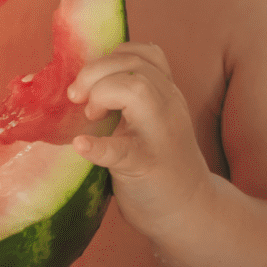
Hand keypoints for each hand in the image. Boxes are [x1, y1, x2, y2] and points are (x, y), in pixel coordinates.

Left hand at [67, 42, 211, 239]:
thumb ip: (128, 97)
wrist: (191, 213)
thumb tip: (75, 83)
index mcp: (166, 95)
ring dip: (103, 93)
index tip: (90, 80)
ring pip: (139, 91)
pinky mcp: (147, 168)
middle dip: (97, 71)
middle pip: (136, 67)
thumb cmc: (159, 163)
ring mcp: (161, 137)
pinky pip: (123, 150)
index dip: (112, 57)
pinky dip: (98, 146)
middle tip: (77, 97)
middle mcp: (169, 108)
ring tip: (90, 114)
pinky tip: (82, 146)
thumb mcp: (151, 120)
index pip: (144, 54)